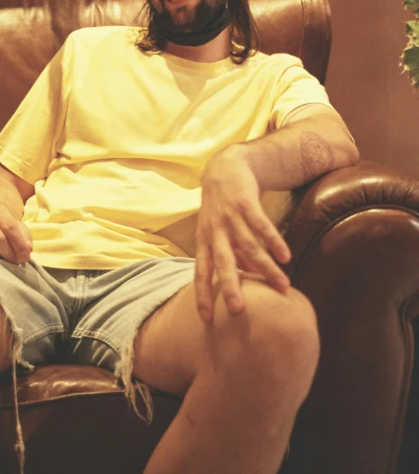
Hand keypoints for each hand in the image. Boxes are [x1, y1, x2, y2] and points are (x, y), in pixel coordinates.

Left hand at [195, 145, 291, 322]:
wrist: (225, 168)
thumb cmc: (220, 208)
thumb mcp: (217, 232)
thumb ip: (230, 256)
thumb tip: (246, 283)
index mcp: (205, 241)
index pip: (201, 272)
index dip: (202, 294)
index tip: (206, 319)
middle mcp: (215, 231)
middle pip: (222, 263)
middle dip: (230, 287)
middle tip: (237, 310)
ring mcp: (230, 217)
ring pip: (249, 247)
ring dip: (265, 268)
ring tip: (283, 287)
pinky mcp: (245, 203)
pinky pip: (261, 225)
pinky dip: (273, 241)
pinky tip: (286, 256)